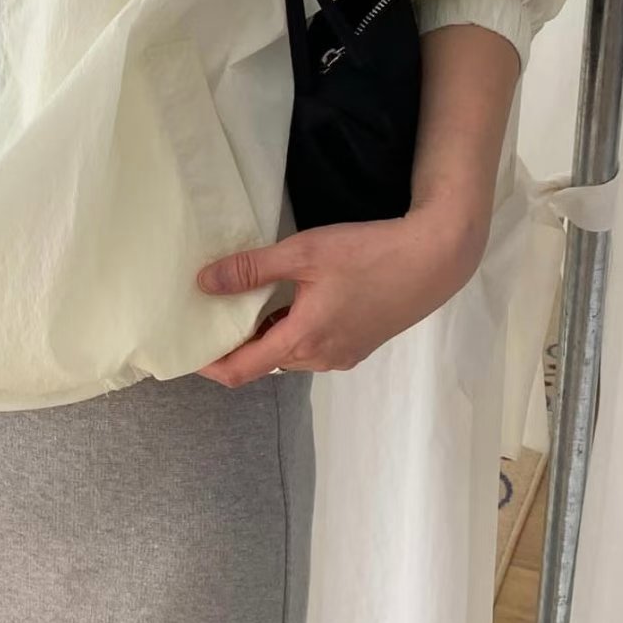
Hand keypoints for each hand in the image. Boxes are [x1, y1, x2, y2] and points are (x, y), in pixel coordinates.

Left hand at [194, 204, 483, 386]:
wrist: (434, 258)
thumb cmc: (367, 253)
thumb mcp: (303, 253)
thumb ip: (252, 269)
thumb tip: (204, 283)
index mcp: (303, 341)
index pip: (242, 370)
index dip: (210, 365)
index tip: (188, 350)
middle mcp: (322, 359)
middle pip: (266, 361)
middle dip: (238, 344)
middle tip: (214, 313)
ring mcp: (345, 355)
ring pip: (292, 353)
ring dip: (269, 335)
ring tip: (248, 302)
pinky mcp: (361, 343)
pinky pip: (315, 346)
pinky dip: (295, 330)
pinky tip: (294, 299)